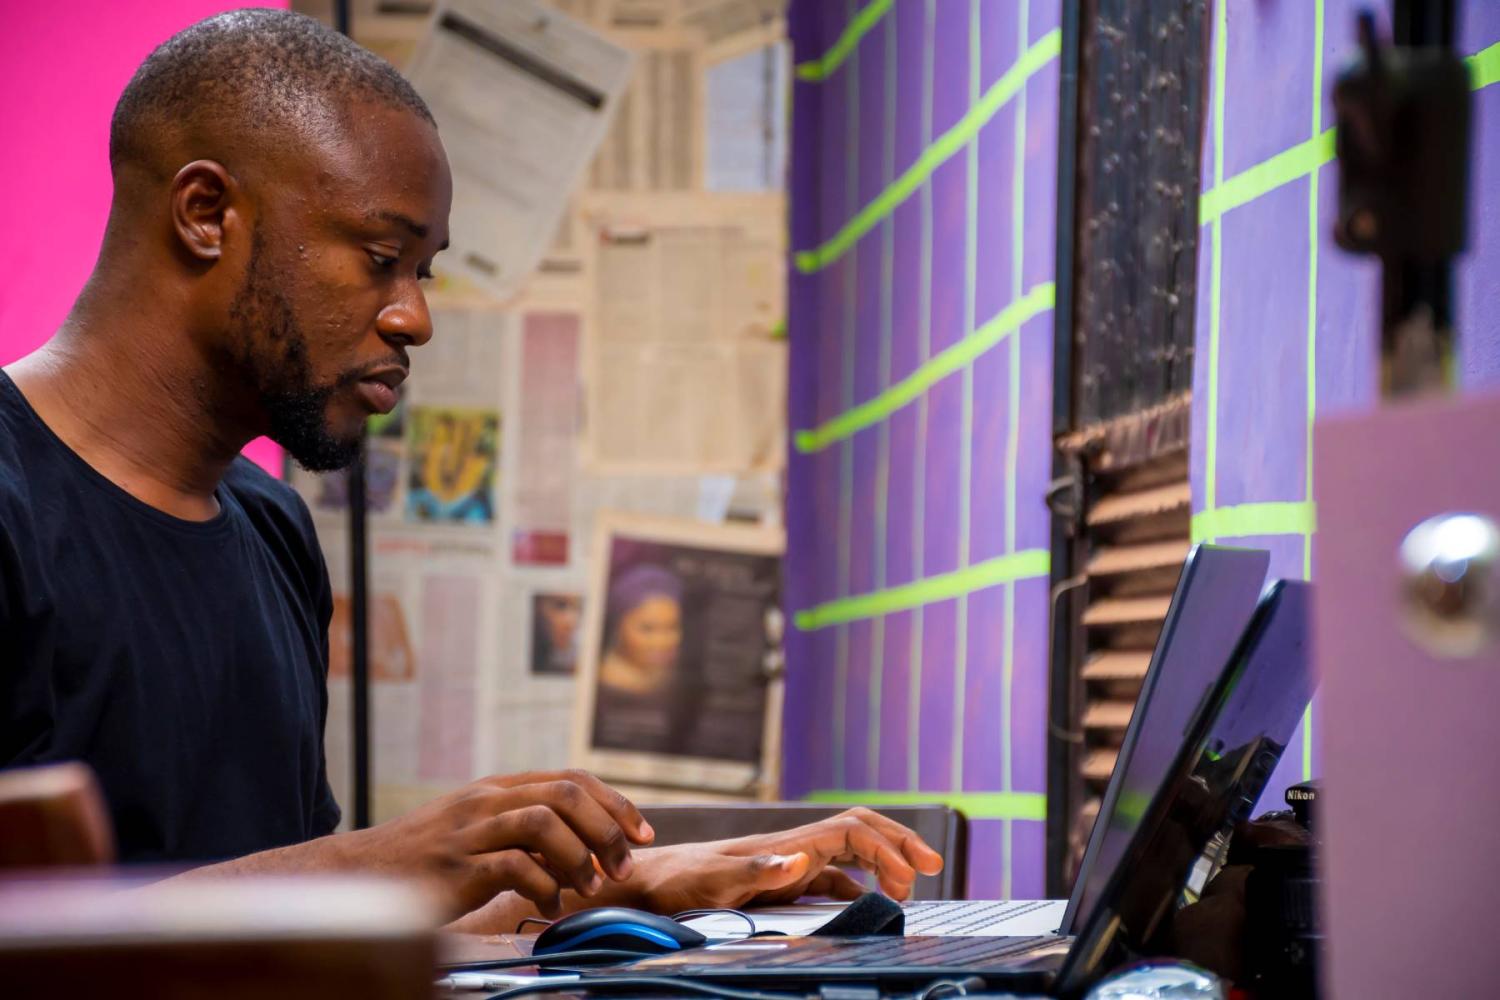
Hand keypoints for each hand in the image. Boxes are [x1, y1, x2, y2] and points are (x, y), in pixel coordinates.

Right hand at [337, 769, 653, 919]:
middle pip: (567, 794)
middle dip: (607, 829)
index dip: (615, 804)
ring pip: (545, 821)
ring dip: (580, 856)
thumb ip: (524, 831)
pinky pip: (515, 865)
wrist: (359, 875)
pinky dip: (542, 886)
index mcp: (498, 789)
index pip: (572, 779)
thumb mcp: (478, 832)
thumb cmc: (425, 860)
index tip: (642, 835)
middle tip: (622, 866)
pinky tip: (545, 904)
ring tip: (588, 887)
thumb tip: (584, 848)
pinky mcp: (456, 866)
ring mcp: (471, 830)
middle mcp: (488, 800)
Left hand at [611, 807, 945, 913]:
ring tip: (906, 886)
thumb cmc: (674, 885)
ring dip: (882, 862)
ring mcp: (785, 864)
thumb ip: (755, 871)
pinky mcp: (776, 883)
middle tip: (931, 866)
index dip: (889, 847)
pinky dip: (857, 885)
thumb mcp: (712, 883)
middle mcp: (790, 848)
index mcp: (785, 845)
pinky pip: (829, 877)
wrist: (643, 884)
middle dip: (898, 842)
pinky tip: (865, 901)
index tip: (915, 873)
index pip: (852, 832)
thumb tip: (801, 859)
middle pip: (859, 830)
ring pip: (848, 852)